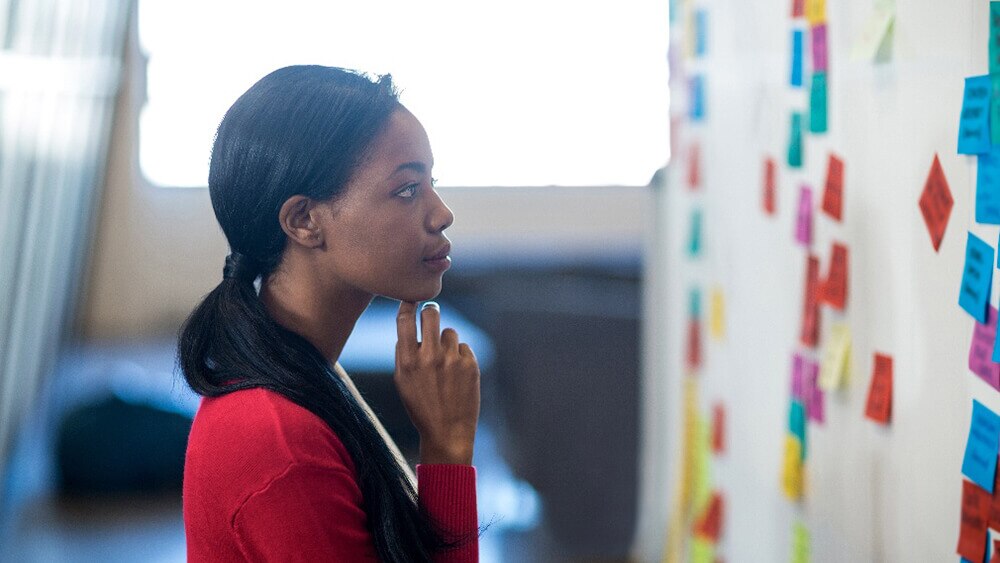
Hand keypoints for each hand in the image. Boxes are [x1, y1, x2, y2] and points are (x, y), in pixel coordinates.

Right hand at [395, 301, 479, 464]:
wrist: (447, 432)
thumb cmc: (421, 406)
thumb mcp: (402, 382)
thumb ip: (403, 353)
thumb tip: (407, 327)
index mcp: (408, 361)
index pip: (405, 319)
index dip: (408, 305)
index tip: (411, 300)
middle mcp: (430, 356)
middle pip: (431, 314)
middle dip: (430, 311)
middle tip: (431, 312)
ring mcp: (452, 359)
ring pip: (449, 332)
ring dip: (446, 342)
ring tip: (444, 363)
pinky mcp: (471, 364)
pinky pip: (463, 347)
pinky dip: (460, 356)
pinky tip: (456, 375)